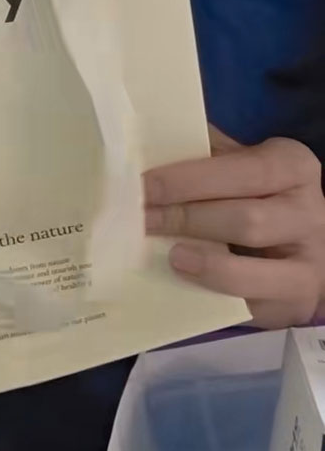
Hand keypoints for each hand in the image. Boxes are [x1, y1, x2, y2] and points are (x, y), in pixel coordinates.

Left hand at [145, 128, 324, 328]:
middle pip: (245, 220)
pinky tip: (188, 283)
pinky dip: (215, 296)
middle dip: (187, 220)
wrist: (304, 241)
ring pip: (253, 270)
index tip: (145, 185)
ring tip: (170, 255)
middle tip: (142, 220)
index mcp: (292, 167)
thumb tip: (146, 143)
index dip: (190, 179)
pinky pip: (252, 307)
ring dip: (205, 264)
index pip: (244, 170)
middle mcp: (308, 213)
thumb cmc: (258, 193)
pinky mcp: (296, 304)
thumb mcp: (241, 163)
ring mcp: (308, 264)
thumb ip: (205, 152)